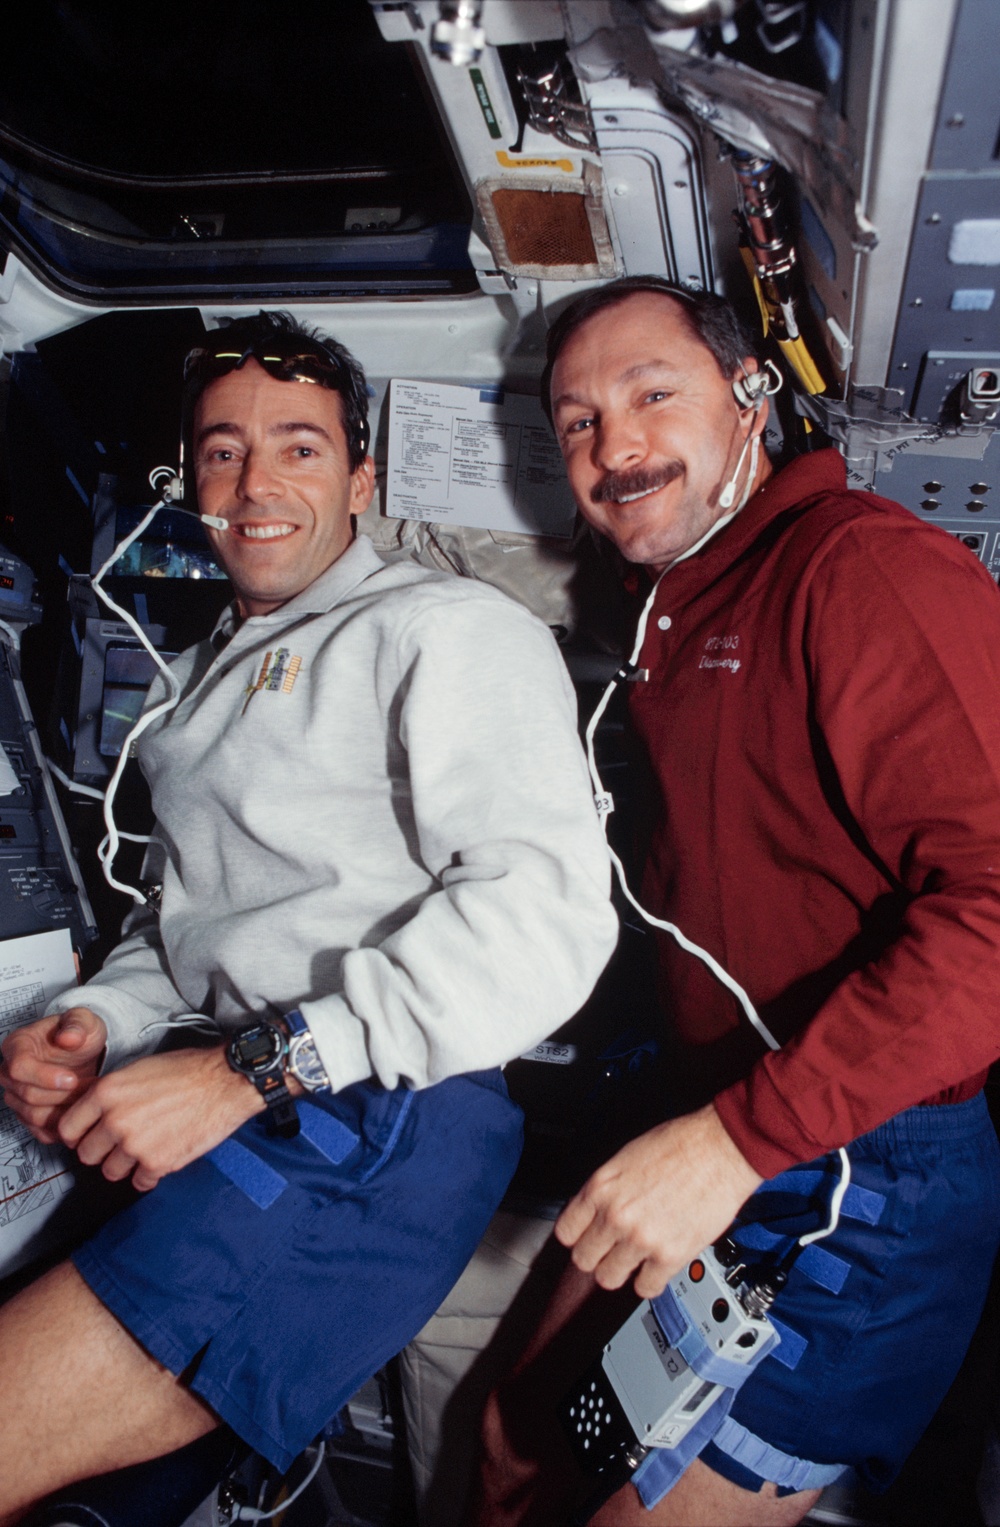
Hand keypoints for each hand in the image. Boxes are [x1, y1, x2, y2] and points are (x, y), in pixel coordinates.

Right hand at [0, 1008, 106, 1143]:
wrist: (83, 1054)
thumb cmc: (79, 1035)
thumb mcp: (85, 1020)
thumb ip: (78, 1024)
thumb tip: (68, 1037)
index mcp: (17, 1045)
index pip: (19, 1067)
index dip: (45, 1077)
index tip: (72, 1079)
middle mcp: (10, 1072)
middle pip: (27, 1094)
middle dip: (62, 1095)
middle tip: (90, 1088)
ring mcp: (17, 1096)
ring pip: (33, 1115)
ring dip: (65, 1111)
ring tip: (89, 1099)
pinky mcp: (28, 1115)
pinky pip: (40, 1131)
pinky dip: (63, 1127)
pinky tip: (81, 1113)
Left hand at [57, 1045, 267, 1191]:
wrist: (225, 1082)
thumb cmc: (187, 1070)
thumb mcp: (138, 1069)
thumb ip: (111, 1092)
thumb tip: (91, 1108)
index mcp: (107, 1093)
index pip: (67, 1129)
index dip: (77, 1135)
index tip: (86, 1137)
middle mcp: (115, 1120)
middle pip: (86, 1155)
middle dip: (101, 1151)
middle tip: (118, 1144)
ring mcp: (135, 1145)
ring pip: (110, 1172)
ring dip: (125, 1165)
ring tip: (143, 1149)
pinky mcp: (158, 1163)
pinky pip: (140, 1183)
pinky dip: (149, 1174)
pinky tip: (161, 1156)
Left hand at [555, 1104, 762, 1298]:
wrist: (719, 1150)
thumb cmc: (680, 1145)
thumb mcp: (626, 1157)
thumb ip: (608, 1189)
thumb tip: (597, 1211)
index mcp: (601, 1187)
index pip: (566, 1231)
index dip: (577, 1236)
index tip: (586, 1237)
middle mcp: (615, 1216)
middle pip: (584, 1260)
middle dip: (596, 1256)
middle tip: (611, 1251)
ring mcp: (640, 1239)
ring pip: (609, 1278)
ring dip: (621, 1271)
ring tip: (634, 1259)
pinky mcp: (669, 1256)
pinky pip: (645, 1288)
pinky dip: (649, 1281)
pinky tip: (656, 1267)